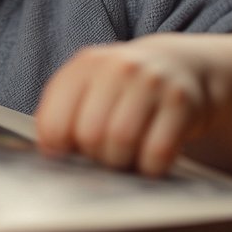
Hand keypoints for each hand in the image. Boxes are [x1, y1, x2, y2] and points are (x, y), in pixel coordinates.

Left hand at [35, 35, 221, 176]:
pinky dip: (149, 167)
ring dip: (121, 163)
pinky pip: (158, 151)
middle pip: (89, 135)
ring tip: (123, 157)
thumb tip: (50, 151)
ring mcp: (150, 82)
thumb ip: (64, 110)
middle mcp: (116, 68)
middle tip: (102, 155)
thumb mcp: (90, 85)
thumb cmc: (125, 85)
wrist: (180, 65)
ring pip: (121, 142)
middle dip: (93, 157)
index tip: (66, 154)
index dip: (57, 148)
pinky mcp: (180, 102)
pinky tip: (148, 160)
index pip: (54, 121)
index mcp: (85, 65)